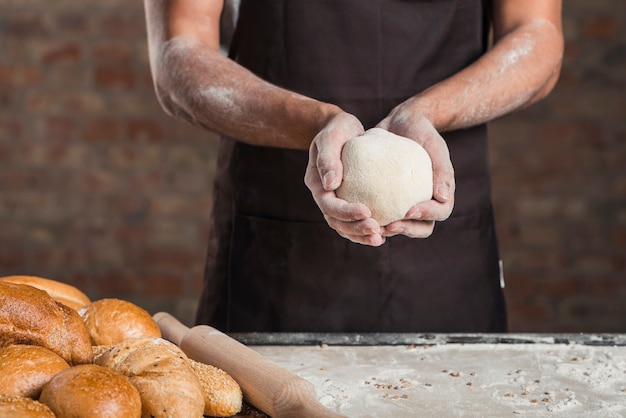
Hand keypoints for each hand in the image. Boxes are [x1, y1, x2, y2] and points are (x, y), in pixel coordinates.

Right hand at [304, 113, 386, 245]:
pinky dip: (367, 229)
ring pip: (345, 226)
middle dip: (355, 229)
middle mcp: (324, 196)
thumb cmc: (337, 129)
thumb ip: (328, 158)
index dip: (346, 212)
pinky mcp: (349, 201)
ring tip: (380, 239)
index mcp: (317, 184)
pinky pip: (356, 220)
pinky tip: (385, 232)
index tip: (367, 211)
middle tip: (377, 231)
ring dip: (361, 235)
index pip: (328, 205)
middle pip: (336, 222)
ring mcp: (336, 201)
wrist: (342, 129)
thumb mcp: (331, 136)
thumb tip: (331, 184)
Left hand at [377, 109, 454, 237]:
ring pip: (400, 226)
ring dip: (387, 230)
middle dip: (406, 230)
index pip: (440, 213)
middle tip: (387, 225)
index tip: (408, 211)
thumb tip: (443, 197)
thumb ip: (442, 170)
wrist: (401, 122)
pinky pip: (381, 213)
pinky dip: (371, 218)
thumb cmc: (422, 133)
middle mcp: (424, 203)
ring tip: (371, 225)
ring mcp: (405, 203)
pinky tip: (356, 214)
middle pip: (421, 228)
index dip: (426, 216)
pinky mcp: (387, 200)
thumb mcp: (435, 146)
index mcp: (440, 194)